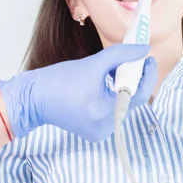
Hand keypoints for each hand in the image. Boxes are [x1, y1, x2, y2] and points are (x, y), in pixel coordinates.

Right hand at [0, 44, 156, 141]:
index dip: (147, 74)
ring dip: (124, 87)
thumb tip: (142, 49)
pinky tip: (107, 83)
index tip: (147, 57)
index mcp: (104, 112)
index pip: (139, 94)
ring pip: (123, 106)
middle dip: (135, 78)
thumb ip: (120, 55)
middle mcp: (105, 127)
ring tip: (117, 70)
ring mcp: (100, 132)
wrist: (35, 98)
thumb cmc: (59, 80)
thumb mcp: (92, 63)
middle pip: (132, 100)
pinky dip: (114, 97)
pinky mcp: (95, 131)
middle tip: (135, 59)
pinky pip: (113, 112)